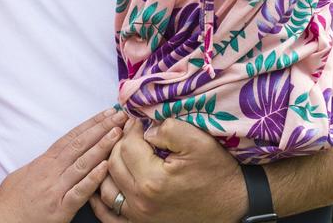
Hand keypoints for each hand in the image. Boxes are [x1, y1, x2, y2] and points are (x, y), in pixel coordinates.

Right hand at [0, 108, 126, 222]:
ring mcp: (56, 190)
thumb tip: (54, 156)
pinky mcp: (60, 209)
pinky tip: (105, 167)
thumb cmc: (10, 203)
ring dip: (101, 146)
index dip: (90, 124)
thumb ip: (41, 165)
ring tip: (118, 132)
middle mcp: (51, 172)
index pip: (71, 138)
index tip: (106, 113)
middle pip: (79, 145)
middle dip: (101, 128)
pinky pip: (79, 191)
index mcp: (43, 163)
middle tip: (120, 115)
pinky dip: (92, 178)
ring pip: (82, 163)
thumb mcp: (22, 176)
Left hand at [88, 118, 246, 222]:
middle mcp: (141, 201)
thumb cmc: (216, 172)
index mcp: (153, 180)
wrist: (232, 202)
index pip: (126, 145)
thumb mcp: (198, 141)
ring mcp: (139, 216)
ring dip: (108, 166)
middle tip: (129, 131)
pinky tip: (101, 183)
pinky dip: (101, 199)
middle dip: (118, 142)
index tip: (137, 119)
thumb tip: (145, 129)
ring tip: (120, 151)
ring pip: (106, 187)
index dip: (130, 127)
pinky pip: (109, 214)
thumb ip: (168, 128)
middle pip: (113, 164)